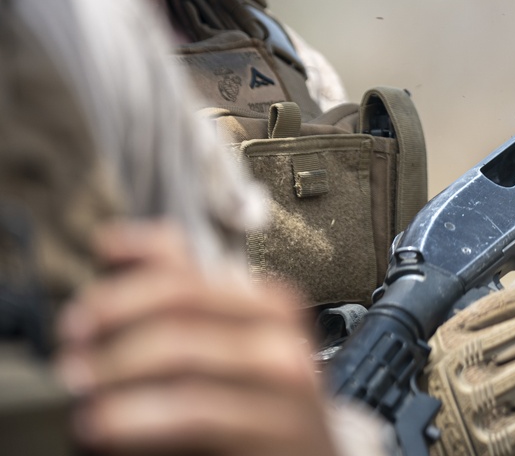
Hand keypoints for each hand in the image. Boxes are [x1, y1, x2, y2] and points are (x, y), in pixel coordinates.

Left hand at [55, 221, 350, 455]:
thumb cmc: (254, 405)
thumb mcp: (223, 345)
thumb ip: (180, 293)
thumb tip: (116, 241)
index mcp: (270, 304)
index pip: (190, 267)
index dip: (132, 265)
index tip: (90, 280)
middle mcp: (281, 335)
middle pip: (185, 300)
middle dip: (116, 312)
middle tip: (73, 337)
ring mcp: (283, 384)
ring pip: (184, 350)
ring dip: (116, 365)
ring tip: (80, 385)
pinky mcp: (274, 431)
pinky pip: (193, 410)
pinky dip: (136, 415)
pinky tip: (104, 423)